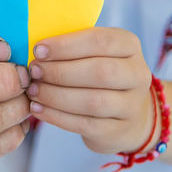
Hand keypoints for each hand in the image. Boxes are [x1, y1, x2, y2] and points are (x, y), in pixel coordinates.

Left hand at [26, 27, 155, 153]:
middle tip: (34, 72)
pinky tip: (38, 109)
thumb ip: (72, 47)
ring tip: (33, 90)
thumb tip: (37, 49)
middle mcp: (137, 75)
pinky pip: (85, 124)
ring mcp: (131, 105)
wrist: (127, 115)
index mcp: (130, 46)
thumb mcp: (95, 54)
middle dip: (60, 71)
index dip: (67, 45)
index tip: (38, 50)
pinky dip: (57, 116)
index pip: (101, 41)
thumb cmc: (100, 75)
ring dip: (56, 95)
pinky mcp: (118, 130)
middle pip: (99, 72)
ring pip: (92, 101)